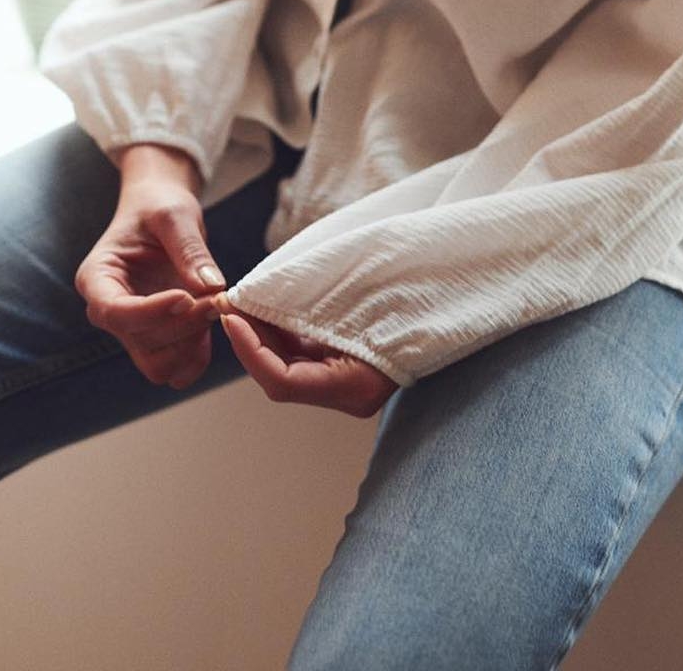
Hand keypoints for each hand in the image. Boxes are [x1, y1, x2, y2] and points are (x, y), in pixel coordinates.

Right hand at [75, 183, 226, 390]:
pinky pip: (176, 369)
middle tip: (217, 298)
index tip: (186, 297)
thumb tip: (211, 287)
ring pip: (159, 364)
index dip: (152, 312)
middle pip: (141, 342)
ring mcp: (133, 330)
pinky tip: (213, 324)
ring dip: (192, 344)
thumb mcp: (174, 214)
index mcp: (97, 278)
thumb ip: (190, 249)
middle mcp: (109, 311)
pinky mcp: (157, 340)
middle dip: (183, 325)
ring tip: (215, 306)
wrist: (161, 212)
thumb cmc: (159, 206)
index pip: (115, 311)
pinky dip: (198, 356)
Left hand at [211, 296, 398, 417]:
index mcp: (356, 387)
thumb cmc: (412, 289)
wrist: (454, 292)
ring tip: (244, 296)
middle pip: (279, 374)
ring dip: (261, 330)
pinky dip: (280, 328)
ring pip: (287, 363)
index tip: (232, 315)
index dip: (250, 350)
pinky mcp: (344, 364)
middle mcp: (350, 394)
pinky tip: (267, 302)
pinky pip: (302, 352)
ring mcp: (347, 382)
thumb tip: (257, 295)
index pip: (282, 382)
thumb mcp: (359, 293)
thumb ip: (308, 302)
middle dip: (249, 337)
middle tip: (229, 299)